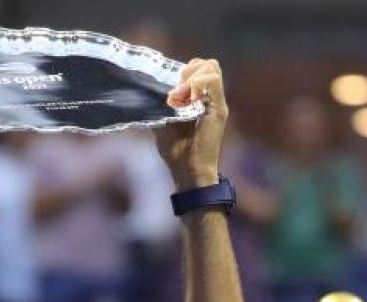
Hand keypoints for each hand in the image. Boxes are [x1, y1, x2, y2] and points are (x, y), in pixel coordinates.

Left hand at [155, 58, 228, 189]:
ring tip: (179, 95)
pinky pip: (213, 82)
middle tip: (176, 90)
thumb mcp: (164, 123)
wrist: (190, 171)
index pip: (201, 69)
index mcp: (201, 101)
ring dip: (191, 77)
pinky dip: (196, 84)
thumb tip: (147, 93)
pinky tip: (184, 98)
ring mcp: (217, 103)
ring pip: (212, 68)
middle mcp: (212, 100)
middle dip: (190, 70)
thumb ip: (161, 107)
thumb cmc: (177, 152)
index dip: (187, 71)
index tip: (173, 87)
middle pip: (209, 65)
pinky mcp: (219, 110)